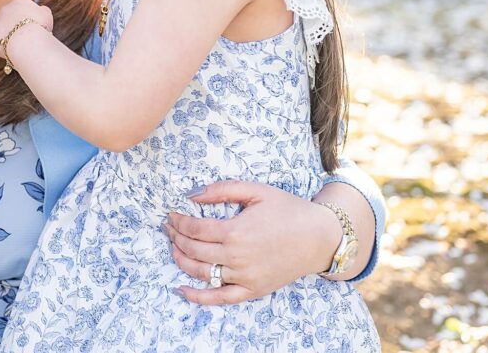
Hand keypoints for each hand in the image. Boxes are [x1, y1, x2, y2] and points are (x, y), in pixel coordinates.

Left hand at [0, 0, 52, 57]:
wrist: (27, 41)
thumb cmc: (39, 28)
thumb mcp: (47, 14)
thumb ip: (42, 10)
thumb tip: (41, 9)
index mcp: (19, 2)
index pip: (22, 9)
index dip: (27, 20)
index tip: (32, 28)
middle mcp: (5, 9)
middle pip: (9, 18)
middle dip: (15, 27)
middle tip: (24, 38)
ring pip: (1, 31)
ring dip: (7, 37)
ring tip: (18, 47)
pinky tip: (9, 52)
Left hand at [164, 180, 341, 304]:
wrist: (319, 237)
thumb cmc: (288, 210)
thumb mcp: (256, 190)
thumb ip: (223, 190)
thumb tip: (192, 194)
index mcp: (236, 231)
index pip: (194, 229)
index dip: (178, 222)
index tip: (171, 216)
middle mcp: (237, 256)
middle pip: (193, 250)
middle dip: (175, 238)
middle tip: (168, 229)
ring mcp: (244, 276)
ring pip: (202, 272)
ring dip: (181, 261)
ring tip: (173, 248)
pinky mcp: (252, 290)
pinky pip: (221, 298)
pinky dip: (199, 297)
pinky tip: (183, 290)